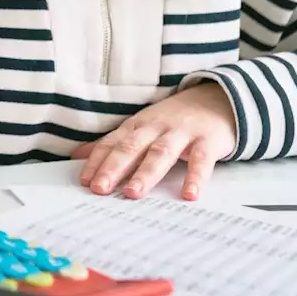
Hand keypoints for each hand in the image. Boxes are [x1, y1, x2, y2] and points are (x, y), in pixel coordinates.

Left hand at [73, 82, 236, 201]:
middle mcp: (156, 127)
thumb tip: (78, 156)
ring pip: (161, 153)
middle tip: (99, 188)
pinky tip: (189, 195)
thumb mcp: (142, 127)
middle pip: (132, 147)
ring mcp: (182, 132)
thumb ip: (113, 143)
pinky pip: (201, 161)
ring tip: (133, 193)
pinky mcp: (207, 140)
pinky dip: (195, 177)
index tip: (84, 180)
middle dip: (114, 167)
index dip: (97, 160)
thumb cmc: (173, 120)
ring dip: (146, 173)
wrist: (218, 100)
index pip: (112, 143)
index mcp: (138, 126)